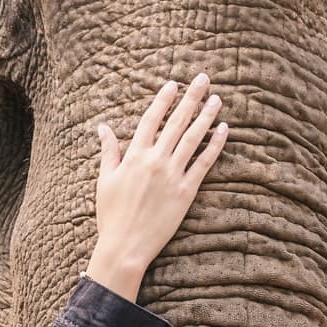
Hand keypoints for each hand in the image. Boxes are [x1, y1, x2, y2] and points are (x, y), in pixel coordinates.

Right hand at [85, 74, 227, 299]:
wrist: (125, 246)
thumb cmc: (111, 216)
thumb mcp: (104, 180)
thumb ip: (108, 152)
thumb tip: (102, 128)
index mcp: (134, 156)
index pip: (151, 119)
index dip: (164, 100)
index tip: (174, 84)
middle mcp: (155, 160)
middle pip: (176, 122)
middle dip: (191, 98)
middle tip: (203, 79)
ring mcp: (172, 175)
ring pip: (193, 138)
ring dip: (206, 116)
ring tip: (216, 99)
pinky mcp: (186, 192)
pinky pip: (204, 163)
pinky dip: (215, 144)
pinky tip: (224, 129)